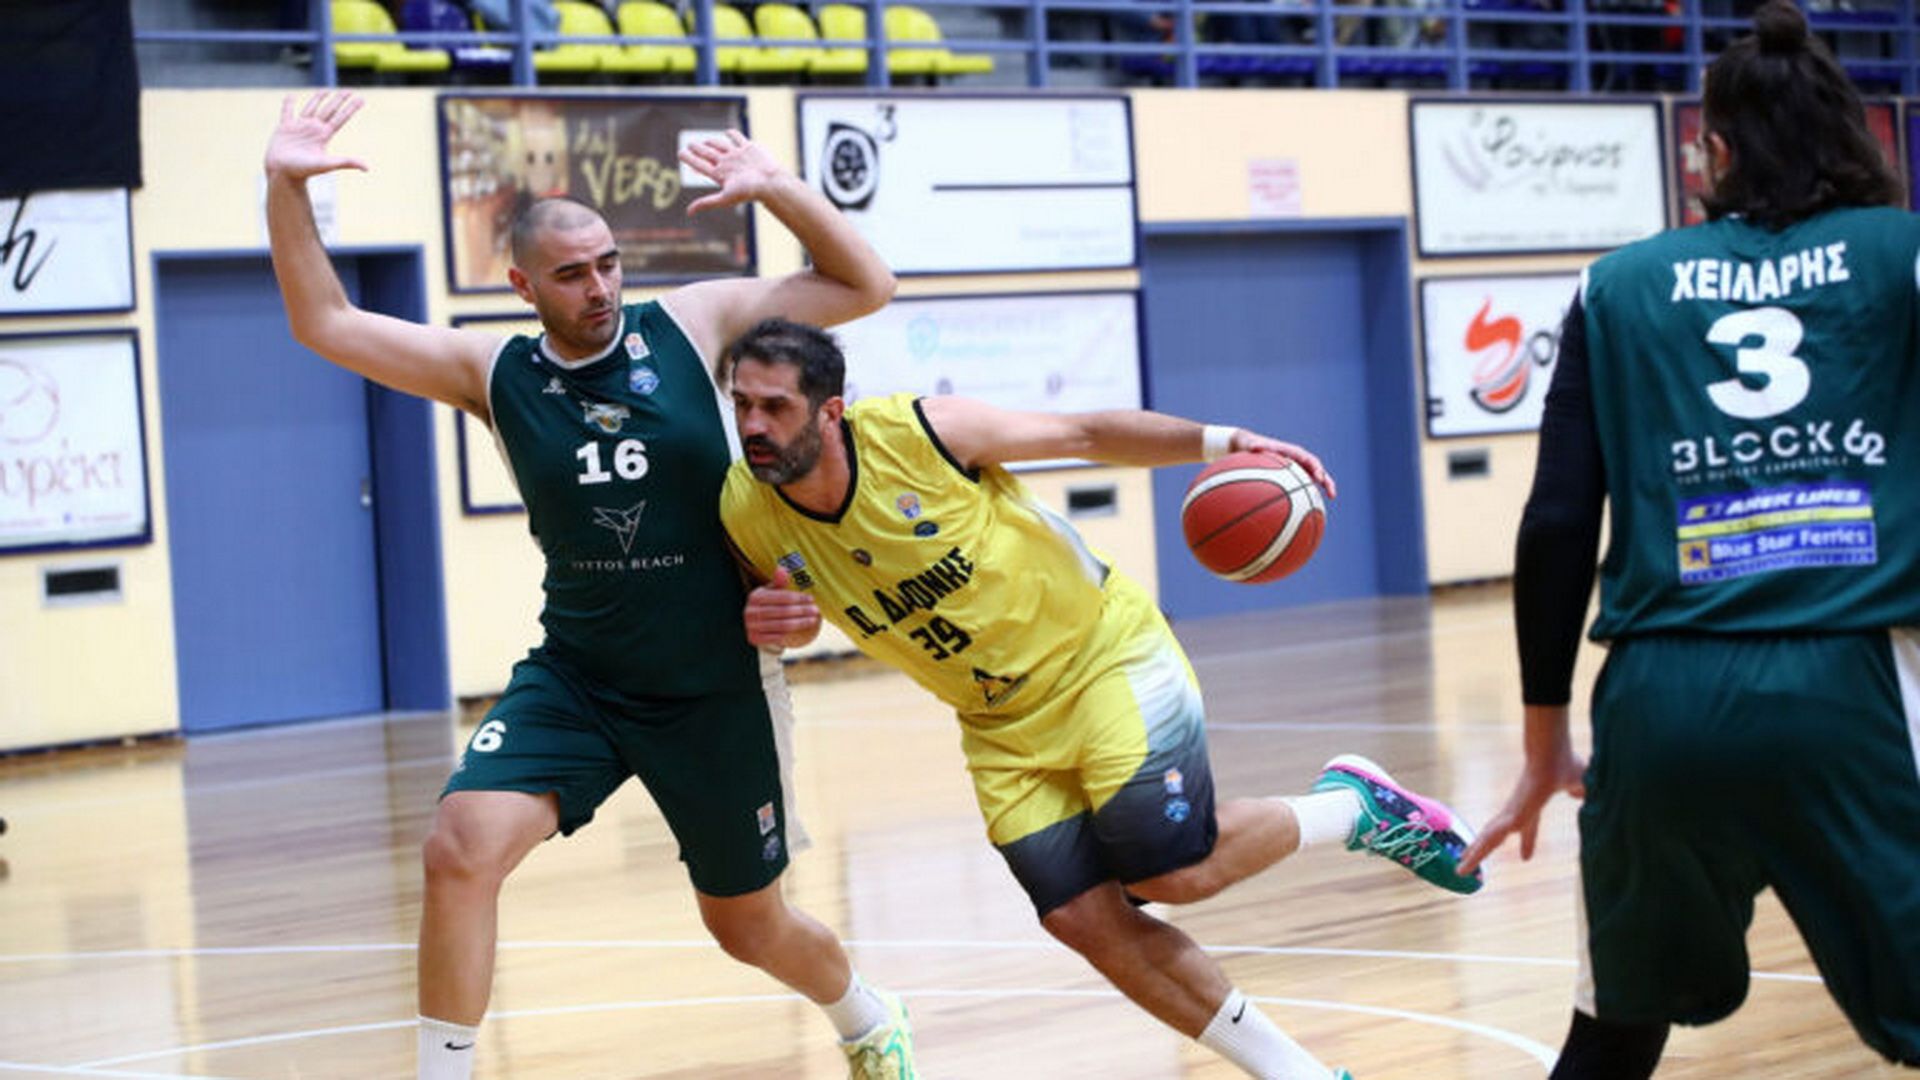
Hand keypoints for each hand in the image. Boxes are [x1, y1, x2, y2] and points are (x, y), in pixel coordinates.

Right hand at [265, 91, 367, 182]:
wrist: (282, 174)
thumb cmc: (303, 171)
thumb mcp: (326, 164)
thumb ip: (346, 162)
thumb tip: (367, 168)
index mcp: (324, 135)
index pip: (341, 118)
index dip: (350, 108)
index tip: (361, 99)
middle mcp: (313, 129)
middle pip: (329, 110)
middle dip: (338, 100)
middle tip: (348, 91)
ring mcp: (299, 127)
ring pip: (311, 108)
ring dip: (318, 99)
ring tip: (325, 91)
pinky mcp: (284, 128)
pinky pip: (287, 112)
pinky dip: (288, 104)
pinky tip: (291, 96)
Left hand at [679, 129, 788, 214]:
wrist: (770, 181)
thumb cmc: (749, 191)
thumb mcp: (725, 198)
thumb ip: (706, 203)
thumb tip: (688, 213)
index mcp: (720, 174)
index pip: (700, 165)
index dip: (689, 159)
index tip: (680, 153)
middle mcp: (727, 164)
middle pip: (708, 153)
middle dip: (698, 149)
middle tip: (690, 145)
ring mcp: (737, 155)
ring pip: (720, 145)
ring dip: (711, 142)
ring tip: (705, 141)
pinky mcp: (749, 148)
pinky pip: (738, 138)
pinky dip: (732, 134)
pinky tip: (727, 133)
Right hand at [743, 566, 820, 648]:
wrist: (755, 622)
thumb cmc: (768, 602)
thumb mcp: (772, 590)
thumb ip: (779, 580)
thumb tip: (782, 569)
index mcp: (755, 596)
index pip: (782, 597)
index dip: (799, 598)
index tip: (811, 599)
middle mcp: (751, 611)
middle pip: (783, 611)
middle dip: (802, 611)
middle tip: (815, 610)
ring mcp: (751, 626)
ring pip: (782, 626)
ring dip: (801, 623)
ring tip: (813, 620)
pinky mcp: (754, 638)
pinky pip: (777, 637)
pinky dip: (791, 634)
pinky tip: (802, 630)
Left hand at [1234, 431, 1337, 498]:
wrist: (1247, 446)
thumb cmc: (1249, 446)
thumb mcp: (1250, 444)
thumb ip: (1255, 447)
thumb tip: (1254, 448)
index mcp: (1293, 453)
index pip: (1310, 460)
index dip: (1317, 469)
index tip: (1319, 479)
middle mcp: (1298, 461)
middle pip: (1318, 471)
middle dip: (1327, 482)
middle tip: (1332, 495)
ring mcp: (1296, 469)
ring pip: (1314, 480)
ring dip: (1323, 490)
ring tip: (1328, 504)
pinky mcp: (1291, 477)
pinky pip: (1303, 488)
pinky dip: (1308, 498)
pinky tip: (1307, 514)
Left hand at [1459, 744, 1586, 874]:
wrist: (1552, 753)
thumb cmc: (1564, 762)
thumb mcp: (1579, 781)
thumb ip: (1580, 789)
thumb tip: (1583, 793)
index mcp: (1533, 804)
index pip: (1528, 826)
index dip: (1527, 841)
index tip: (1526, 857)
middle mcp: (1518, 809)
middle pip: (1498, 835)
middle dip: (1484, 849)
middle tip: (1471, 863)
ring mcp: (1511, 812)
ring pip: (1489, 838)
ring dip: (1475, 854)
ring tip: (1460, 871)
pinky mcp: (1511, 815)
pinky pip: (1493, 838)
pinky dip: (1479, 851)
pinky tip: (1468, 862)